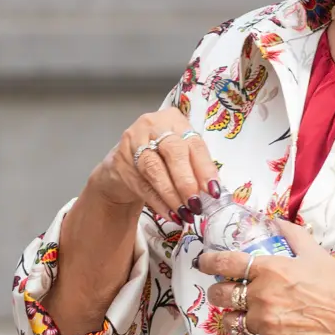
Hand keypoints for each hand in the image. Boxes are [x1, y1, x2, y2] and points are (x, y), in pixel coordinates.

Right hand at [89, 110, 220, 222]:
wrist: (123, 164)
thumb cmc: (159, 158)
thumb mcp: (180, 154)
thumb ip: (195, 167)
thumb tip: (212, 193)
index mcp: (175, 120)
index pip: (194, 144)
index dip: (205, 168)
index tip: (213, 192)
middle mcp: (153, 125)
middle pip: (173, 151)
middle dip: (186, 181)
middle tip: (196, 204)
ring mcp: (133, 142)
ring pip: (155, 169)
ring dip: (172, 195)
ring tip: (184, 214)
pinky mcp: (120, 162)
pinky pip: (142, 185)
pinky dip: (158, 202)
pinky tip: (169, 214)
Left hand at [196, 219, 334, 334]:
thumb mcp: (316, 253)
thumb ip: (291, 235)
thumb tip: (275, 222)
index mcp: (269, 269)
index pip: (224, 263)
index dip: (208, 262)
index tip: (203, 262)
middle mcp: (261, 296)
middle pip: (219, 294)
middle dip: (218, 290)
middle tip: (228, 288)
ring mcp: (265, 323)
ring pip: (230, 320)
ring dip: (233, 314)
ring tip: (244, 311)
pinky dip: (260, 330)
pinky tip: (276, 324)